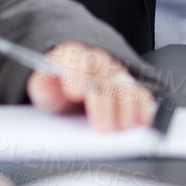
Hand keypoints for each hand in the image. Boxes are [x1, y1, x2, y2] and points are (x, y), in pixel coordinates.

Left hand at [26, 43, 155, 131]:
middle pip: (104, 76)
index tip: (76, 92)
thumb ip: (41, 86)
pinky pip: (141, 93)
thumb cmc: (58, 88)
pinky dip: (143, 108)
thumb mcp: (43, 88)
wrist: (72, 85)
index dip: (76, 74)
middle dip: (104, 103)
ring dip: (126, 107)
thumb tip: (43, 83)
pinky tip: (140, 123)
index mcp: (72, 57)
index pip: (76, 59)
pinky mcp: (131, 87)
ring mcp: (116, 73)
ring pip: (125, 84)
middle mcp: (98, 62)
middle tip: (103, 127)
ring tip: (123, 129)